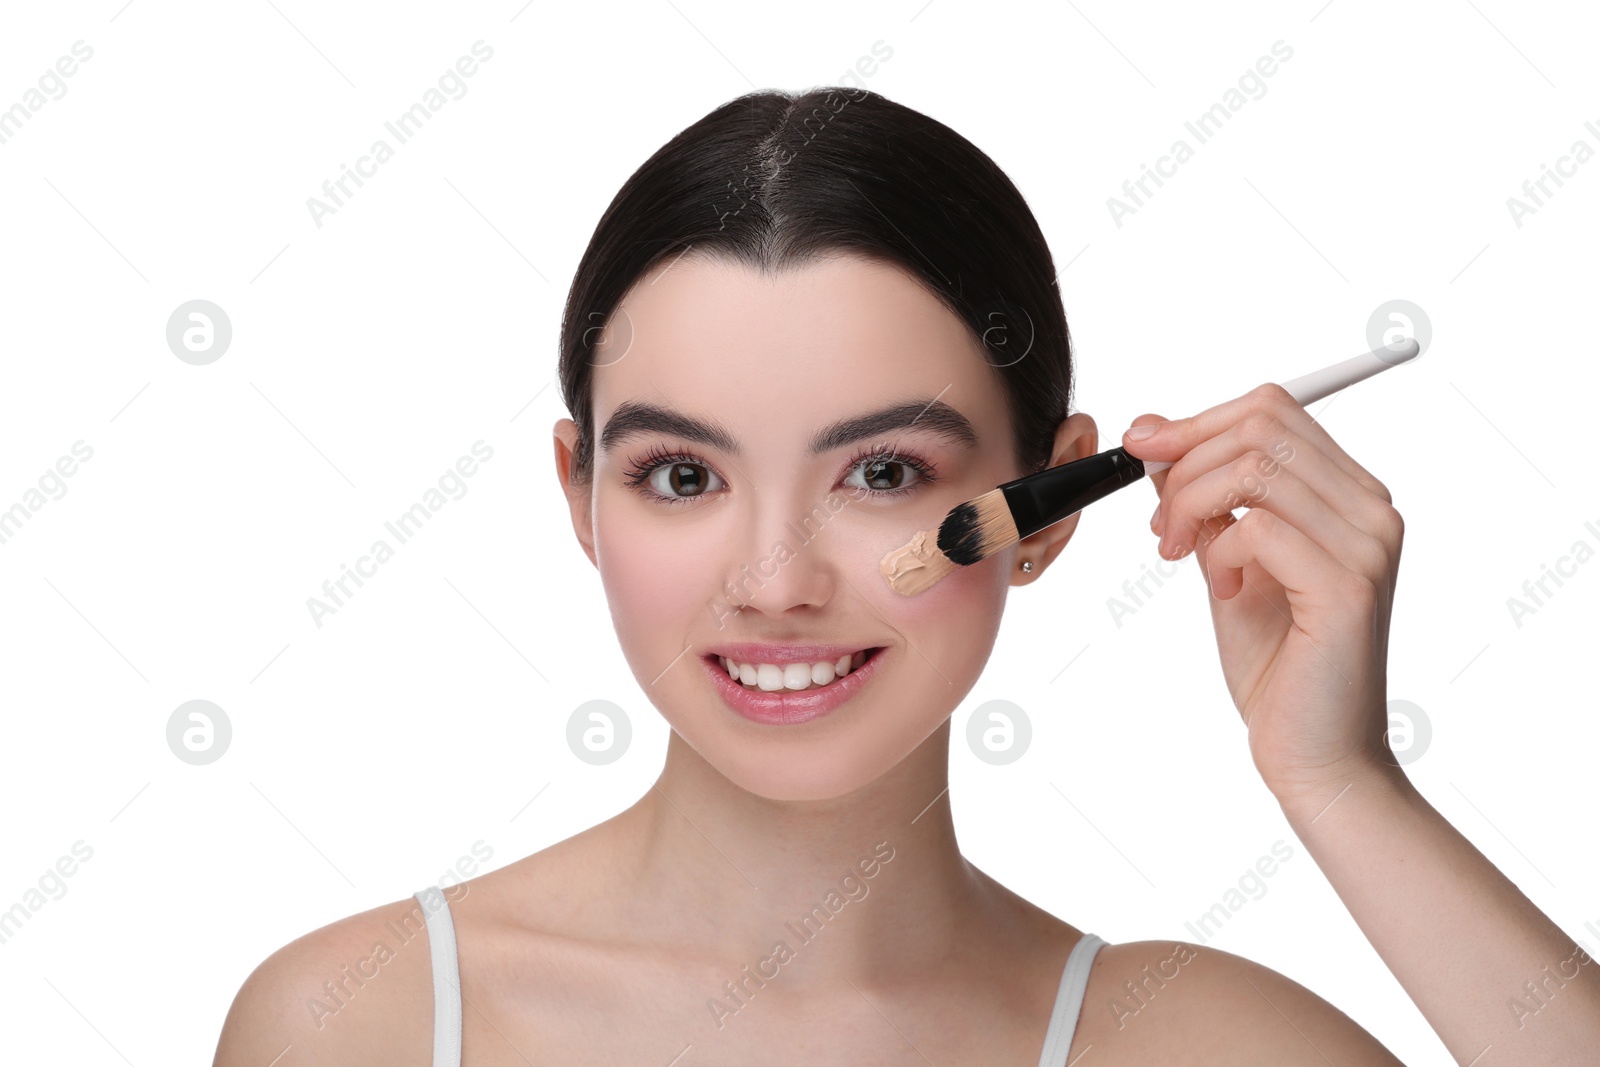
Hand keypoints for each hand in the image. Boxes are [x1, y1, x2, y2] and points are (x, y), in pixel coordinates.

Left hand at [1120, 384, 1405, 807]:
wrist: (1315, 752)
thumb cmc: (1277, 665)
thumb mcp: (1227, 563)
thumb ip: (1205, 503)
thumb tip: (1154, 438)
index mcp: (1350, 495)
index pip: (1272, 410)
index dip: (1196, 420)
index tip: (1142, 447)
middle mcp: (1372, 509)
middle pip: (1260, 426)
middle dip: (1185, 462)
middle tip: (1159, 523)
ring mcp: (1368, 545)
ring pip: (1254, 469)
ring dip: (1191, 506)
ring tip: (1178, 554)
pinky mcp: (1348, 586)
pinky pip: (1258, 526)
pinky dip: (1219, 551)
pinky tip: (1222, 590)